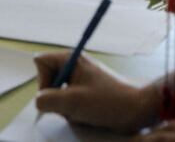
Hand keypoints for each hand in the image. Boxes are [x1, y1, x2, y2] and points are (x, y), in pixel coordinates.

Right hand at [34, 52, 160, 133]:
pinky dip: (74, 112)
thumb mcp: (74, 102)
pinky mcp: (86, 93)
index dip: (42, 80)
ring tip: (82, 112)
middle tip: (70, 106)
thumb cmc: (107, 101)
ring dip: (66, 108)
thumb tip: (37, 101)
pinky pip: (69, 104)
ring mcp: (80, 80)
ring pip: (57, 96)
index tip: (54, 94)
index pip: (41, 62)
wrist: (136, 109)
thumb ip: (49, 100)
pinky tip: (87, 116)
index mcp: (71, 59)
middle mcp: (74, 66)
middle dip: (55, 98)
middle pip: (48, 81)